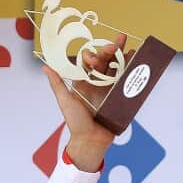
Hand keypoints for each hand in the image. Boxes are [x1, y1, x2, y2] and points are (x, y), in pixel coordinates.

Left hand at [42, 33, 128, 172]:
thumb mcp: (65, 100)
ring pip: (118, 67)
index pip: (89, 62)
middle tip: (118, 41)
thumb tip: (45, 66)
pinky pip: (128, 80)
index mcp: (84, 81)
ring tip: (129, 43)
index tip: (91, 57)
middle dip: (111, 50)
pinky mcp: (121, 96)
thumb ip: (57, 83)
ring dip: (123, 55)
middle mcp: (98, 82)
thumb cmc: (75, 122)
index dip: (92, 56)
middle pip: (106, 61)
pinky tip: (138, 58)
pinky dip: (133, 68)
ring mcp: (111, 88)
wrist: (91, 140)